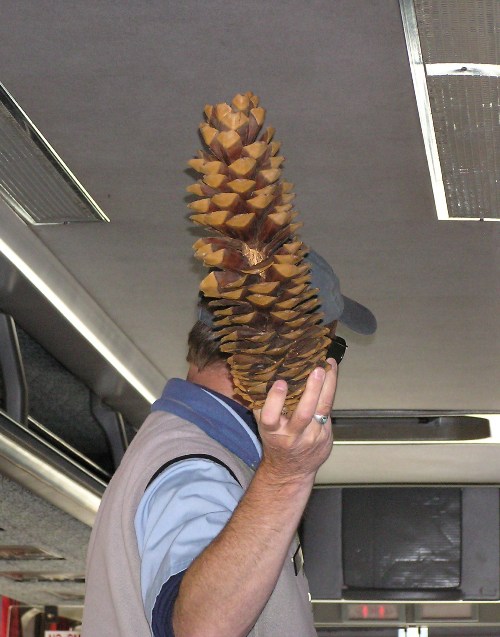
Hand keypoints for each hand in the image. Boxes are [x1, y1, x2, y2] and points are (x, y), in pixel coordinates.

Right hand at [253, 358, 336, 484]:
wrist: (291, 470)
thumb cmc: (275, 440)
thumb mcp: (264, 427)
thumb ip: (262, 406)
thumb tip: (258, 375)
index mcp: (272, 432)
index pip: (270, 417)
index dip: (275, 400)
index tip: (280, 383)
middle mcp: (292, 435)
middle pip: (303, 414)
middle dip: (311, 391)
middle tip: (316, 370)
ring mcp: (312, 437)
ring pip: (322, 409)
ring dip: (327, 386)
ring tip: (329, 366)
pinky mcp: (326, 435)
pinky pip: (328, 410)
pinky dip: (330, 390)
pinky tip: (331, 373)